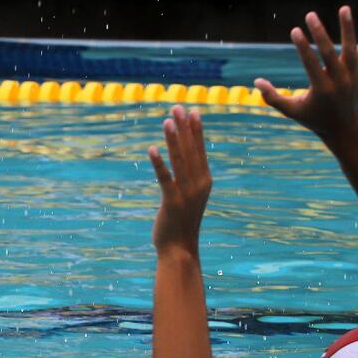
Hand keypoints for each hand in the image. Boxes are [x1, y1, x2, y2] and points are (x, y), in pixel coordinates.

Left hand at [149, 105, 211, 252]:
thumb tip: (186, 166)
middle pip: (190, 150)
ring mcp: (186, 193)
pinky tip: (152, 148)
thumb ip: (189, 181)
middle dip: (184, 128)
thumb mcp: (190, 199)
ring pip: (179, 160)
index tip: (192, 112)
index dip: (196, 130)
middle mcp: (198, 184)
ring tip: (167, 121)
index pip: (200, 150)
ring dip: (173, 139)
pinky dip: (159, 163)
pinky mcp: (171, 202)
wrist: (180, 250)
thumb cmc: (182, 225)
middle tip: (177, 107)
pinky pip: (165, 179)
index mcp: (204, 181)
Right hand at [255, 6, 357, 146]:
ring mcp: (354, 76)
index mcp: (321, 90)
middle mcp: (340, 81)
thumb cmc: (313, 118)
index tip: (295, 31)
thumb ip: (272, 97)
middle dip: (320, 33)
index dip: (302, 46)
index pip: (311, 63)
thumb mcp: (291, 111)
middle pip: (330, 53)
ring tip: (343, 8)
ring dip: (347, 27)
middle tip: (310, 15)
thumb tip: (256, 81)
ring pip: (351, 48)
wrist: (345, 128)